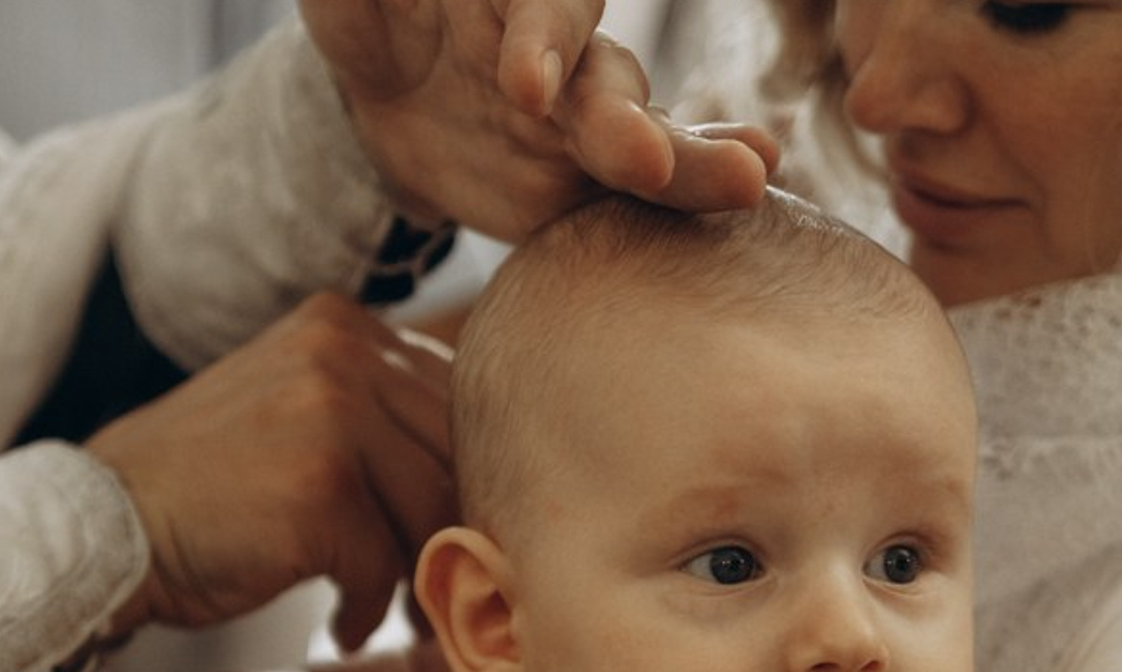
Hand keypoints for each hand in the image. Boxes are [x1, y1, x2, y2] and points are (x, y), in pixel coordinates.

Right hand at [89, 293, 453, 649]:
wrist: (107, 527)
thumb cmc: (211, 488)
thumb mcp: (299, 414)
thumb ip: (379, 416)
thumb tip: (486, 477)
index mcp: (347, 327)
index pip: (454, 406)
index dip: (464, 482)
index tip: (455, 538)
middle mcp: (345, 353)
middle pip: (454, 459)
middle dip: (454, 534)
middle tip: (443, 589)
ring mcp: (334, 415)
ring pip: (431, 513)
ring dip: (421, 580)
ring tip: (404, 617)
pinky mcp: (322, 486)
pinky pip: (384, 564)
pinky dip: (370, 609)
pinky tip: (343, 628)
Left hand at [299, 0, 779, 239]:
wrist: (386, 87)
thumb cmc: (374, 12)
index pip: (546, 5)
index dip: (543, 39)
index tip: (525, 88)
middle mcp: (566, 55)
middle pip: (609, 84)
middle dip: (628, 123)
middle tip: (650, 160)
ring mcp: (582, 124)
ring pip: (643, 143)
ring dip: (689, 166)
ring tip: (747, 182)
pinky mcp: (576, 186)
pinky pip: (632, 200)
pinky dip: (683, 201)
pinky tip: (747, 195)